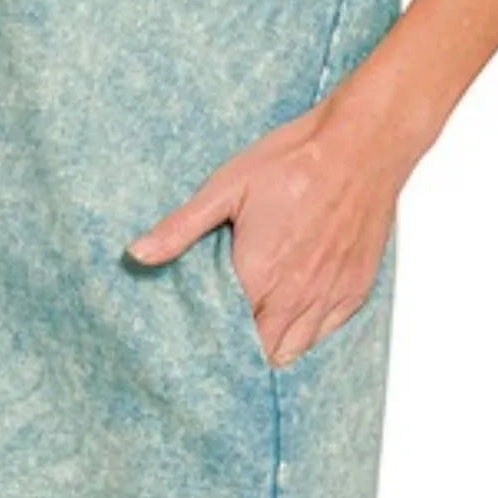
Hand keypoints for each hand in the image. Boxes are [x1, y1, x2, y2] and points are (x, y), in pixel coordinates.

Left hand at [125, 72, 421, 366]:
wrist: (360, 145)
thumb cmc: (294, 160)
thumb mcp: (227, 186)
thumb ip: (182, 227)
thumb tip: (137, 254)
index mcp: (259, 274)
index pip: (227, 335)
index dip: (210, 339)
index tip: (197, 332)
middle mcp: (296, 296)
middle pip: (260, 352)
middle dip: (239, 347)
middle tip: (224, 326)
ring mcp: (329, 296)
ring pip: (294, 350)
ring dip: (272, 343)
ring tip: (256, 321)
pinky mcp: (355, 290)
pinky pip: (325, 333)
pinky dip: (306, 330)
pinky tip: (292, 308)